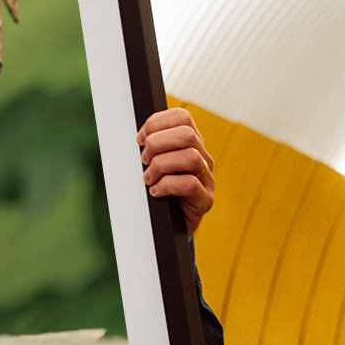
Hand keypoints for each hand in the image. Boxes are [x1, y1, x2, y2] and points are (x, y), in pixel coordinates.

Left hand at [137, 108, 214, 235]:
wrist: (167, 227)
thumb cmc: (157, 192)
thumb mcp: (151, 164)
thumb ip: (149, 147)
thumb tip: (137, 136)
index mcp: (190, 144)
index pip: (182, 117)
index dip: (156, 123)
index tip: (139, 139)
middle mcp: (203, 158)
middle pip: (187, 134)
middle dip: (157, 144)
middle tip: (144, 161)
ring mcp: (207, 179)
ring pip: (190, 157)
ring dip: (161, 166)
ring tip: (148, 179)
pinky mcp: (205, 200)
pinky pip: (190, 184)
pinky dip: (166, 186)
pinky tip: (155, 192)